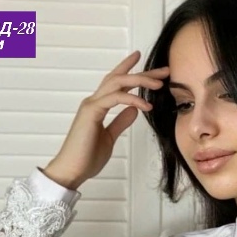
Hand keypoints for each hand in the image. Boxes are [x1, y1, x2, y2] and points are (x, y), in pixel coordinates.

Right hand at [44, 51, 169, 188]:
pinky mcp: (92, 112)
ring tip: (159, 83)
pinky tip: (146, 106)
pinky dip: (133, 99)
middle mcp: (94, 101)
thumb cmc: (87, 157)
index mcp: (98, 106)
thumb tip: (134, 110)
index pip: (116, 83)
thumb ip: (120, 122)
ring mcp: (92, 105)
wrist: (72, 170)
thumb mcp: (110, 137)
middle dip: (142, 73)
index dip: (130, 71)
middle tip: (164, 71)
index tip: (147, 66)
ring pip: (117, 82)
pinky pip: (115, 98)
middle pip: (119, 78)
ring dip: (140, 80)